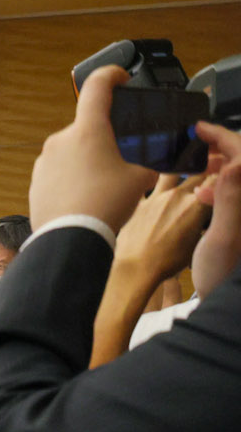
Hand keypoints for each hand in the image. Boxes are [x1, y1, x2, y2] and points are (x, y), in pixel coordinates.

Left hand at [30, 65, 160, 232]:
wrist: (71, 239)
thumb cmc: (105, 205)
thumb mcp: (140, 179)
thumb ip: (146, 163)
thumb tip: (149, 167)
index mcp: (87, 130)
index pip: (97, 86)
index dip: (111, 76)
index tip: (119, 79)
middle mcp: (60, 140)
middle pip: (87, 128)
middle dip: (103, 139)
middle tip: (119, 158)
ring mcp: (44, 162)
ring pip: (72, 152)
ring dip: (87, 161)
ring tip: (103, 185)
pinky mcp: (35, 182)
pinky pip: (58, 172)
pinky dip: (72, 178)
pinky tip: (85, 197)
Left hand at [113, 169, 216, 289]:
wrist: (135, 269)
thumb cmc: (168, 262)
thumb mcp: (196, 243)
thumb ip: (202, 221)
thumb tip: (204, 214)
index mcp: (197, 205)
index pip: (217, 179)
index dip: (221, 176)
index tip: (222, 177)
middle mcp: (178, 196)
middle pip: (198, 172)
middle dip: (206, 169)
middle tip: (208, 170)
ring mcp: (157, 197)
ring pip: (172, 171)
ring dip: (180, 168)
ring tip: (182, 166)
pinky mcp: (140, 203)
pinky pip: (148, 185)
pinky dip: (154, 182)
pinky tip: (155, 183)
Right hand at [194, 124, 240, 291]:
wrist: (230, 302)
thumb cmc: (225, 274)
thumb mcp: (223, 236)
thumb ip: (231, 197)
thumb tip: (234, 163)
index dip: (222, 136)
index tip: (200, 128)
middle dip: (222, 147)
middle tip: (196, 144)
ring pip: (239, 174)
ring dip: (222, 164)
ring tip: (200, 165)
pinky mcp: (238, 220)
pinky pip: (233, 191)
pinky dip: (221, 184)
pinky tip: (205, 193)